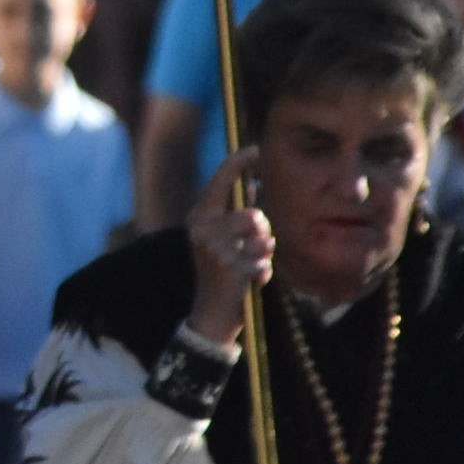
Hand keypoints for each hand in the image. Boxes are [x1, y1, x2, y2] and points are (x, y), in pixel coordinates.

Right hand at [185, 147, 269, 347]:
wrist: (210, 314)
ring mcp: (216, 250)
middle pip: (253, 214)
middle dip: (261, 231)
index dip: (238, 164)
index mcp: (198, 218)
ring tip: (248, 265)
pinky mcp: (231, 269)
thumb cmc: (220, 272)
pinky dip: (263, 274)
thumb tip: (254, 185)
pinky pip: (265, 262)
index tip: (255, 149)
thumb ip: (235, 214)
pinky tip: (249, 283)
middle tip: (250, 249)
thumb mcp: (221, 239)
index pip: (221, 183)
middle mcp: (202, 230)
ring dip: (263, 253)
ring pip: (263, 237)